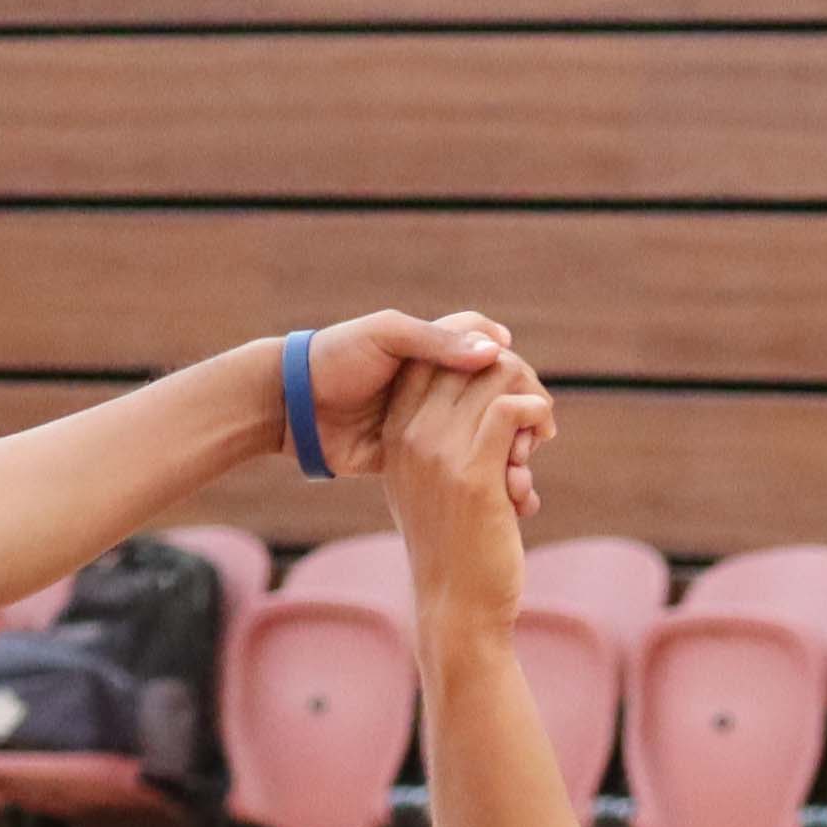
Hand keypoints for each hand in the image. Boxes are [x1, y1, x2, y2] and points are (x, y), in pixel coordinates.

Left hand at [300, 313, 523, 499]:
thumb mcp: (384, 338)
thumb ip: (436, 342)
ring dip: (509, 448)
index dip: (515, 367)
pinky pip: (461, 459)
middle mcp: (436, 379)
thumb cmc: (334, 361)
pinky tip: (506, 489)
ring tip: (522, 468)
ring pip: (485, 428)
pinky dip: (486, 472)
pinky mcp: (418, 450)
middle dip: (520, 413)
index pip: (490, 346)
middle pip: (496, 390)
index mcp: (431, 344)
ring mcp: (430, 416)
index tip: (531, 393)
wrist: (292, 409)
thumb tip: (496, 351)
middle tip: (533, 439)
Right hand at [374, 355, 551, 630]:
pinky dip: (537, 413)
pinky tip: (543, 437)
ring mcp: (437, 453)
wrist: (455, 606)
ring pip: (495, 375)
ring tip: (538, 434)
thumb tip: (492, 395)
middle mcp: (409, 437)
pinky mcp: (473, 475)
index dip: (477, 356)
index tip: (505, 388)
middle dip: (513, 374)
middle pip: (468, 356)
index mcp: (395, 433)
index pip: (431, 354)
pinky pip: (511, 409)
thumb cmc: (454, 544)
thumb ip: (443, 439)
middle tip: (531, 415)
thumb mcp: (433, 485)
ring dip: (530, 395)